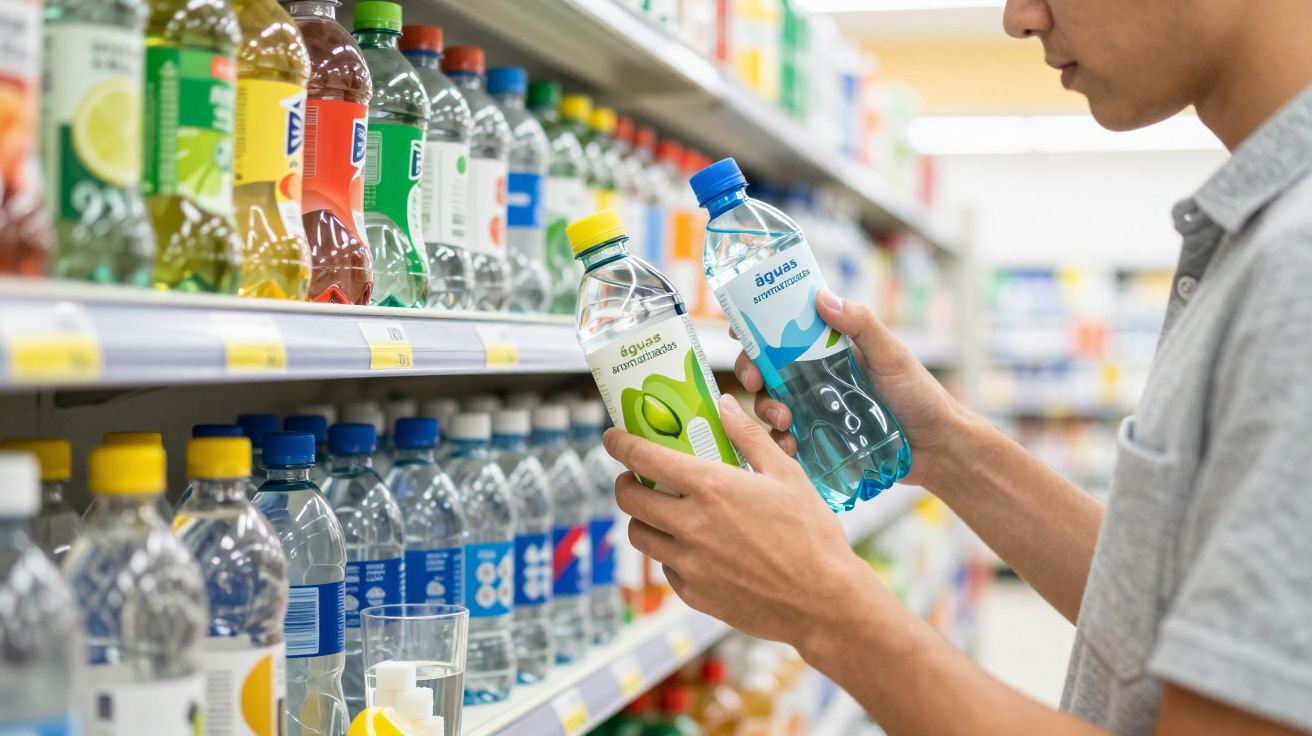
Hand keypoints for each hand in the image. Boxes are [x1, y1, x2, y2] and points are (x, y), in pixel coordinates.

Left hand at [604, 394, 892, 647]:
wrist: (823, 600)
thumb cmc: (811, 533)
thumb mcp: (786, 474)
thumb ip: (748, 437)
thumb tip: (725, 405)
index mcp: (710, 488)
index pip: (644, 457)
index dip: (620, 443)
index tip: (612, 437)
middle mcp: (690, 526)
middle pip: (629, 500)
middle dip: (625, 483)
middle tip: (637, 478)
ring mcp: (689, 564)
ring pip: (639, 536)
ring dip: (643, 519)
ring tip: (662, 513)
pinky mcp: (694, 594)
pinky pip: (666, 567)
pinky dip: (671, 553)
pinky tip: (694, 548)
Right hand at [734, 289, 968, 489]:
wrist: (938, 447)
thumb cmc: (920, 395)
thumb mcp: (892, 355)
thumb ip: (861, 325)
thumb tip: (821, 298)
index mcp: (829, 349)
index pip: (784, 331)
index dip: (756, 328)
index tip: (738, 330)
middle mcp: (816, 376)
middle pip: (767, 367)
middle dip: (752, 371)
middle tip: (755, 381)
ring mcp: (816, 409)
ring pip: (771, 402)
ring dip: (765, 408)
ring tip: (783, 421)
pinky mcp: (819, 440)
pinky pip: (786, 439)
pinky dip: (779, 442)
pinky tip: (787, 446)